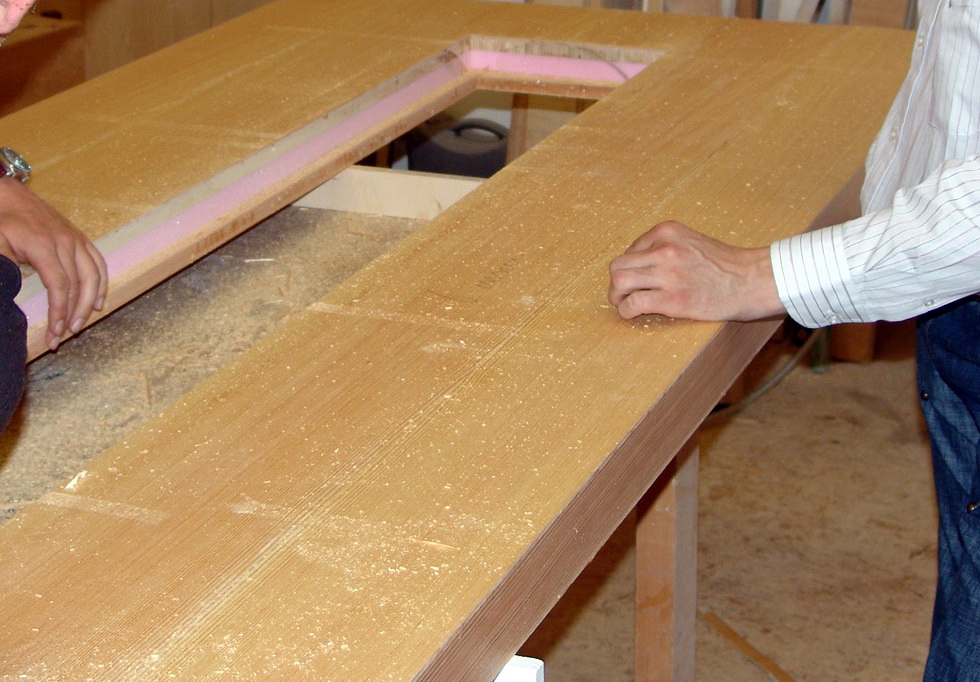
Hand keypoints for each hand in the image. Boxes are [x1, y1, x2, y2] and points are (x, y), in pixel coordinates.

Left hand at [0, 178, 107, 349]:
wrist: (10, 194)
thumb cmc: (2, 221)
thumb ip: (6, 266)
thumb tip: (13, 292)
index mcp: (44, 245)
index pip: (59, 285)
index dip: (59, 311)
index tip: (55, 332)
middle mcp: (66, 243)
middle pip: (78, 284)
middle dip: (73, 313)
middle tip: (66, 335)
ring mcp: (76, 240)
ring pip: (92, 276)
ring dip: (89, 303)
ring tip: (80, 323)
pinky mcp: (81, 238)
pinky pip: (98, 264)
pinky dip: (101, 284)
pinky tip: (98, 301)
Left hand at [608, 220, 784, 321]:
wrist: (752, 280)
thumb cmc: (725, 264)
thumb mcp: (692, 241)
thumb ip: (666, 247)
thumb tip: (638, 264)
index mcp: (668, 232)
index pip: (630, 250)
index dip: (630, 268)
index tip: (638, 279)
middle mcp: (665, 249)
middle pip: (618, 266)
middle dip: (617, 283)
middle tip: (623, 294)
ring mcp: (668, 274)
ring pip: (620, 283)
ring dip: (617, 297)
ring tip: (625, 304)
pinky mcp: (673, 299)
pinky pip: (633, 303)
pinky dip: (626, 311)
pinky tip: (633, 314)